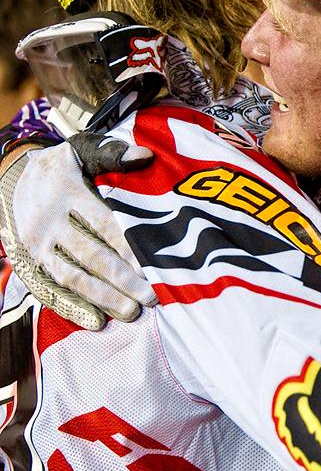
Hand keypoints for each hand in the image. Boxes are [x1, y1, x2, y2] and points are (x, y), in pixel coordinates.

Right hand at [0, 134, 154, 329]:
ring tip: (131, 312)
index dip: (129, 245)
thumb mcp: (82, 149)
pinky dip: (71, 307)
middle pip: (89, 254)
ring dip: (102, 297)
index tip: (156, 263)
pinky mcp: (29, 263)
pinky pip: (49, 288)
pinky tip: (96, 321)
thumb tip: (146, 156)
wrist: (12, 178)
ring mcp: (36, 245)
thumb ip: (112, 153)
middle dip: (122, 278)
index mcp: (65, 193)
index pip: (103, 223)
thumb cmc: (62, 164)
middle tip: (152, 296)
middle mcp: (48, 221)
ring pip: (70, 276)